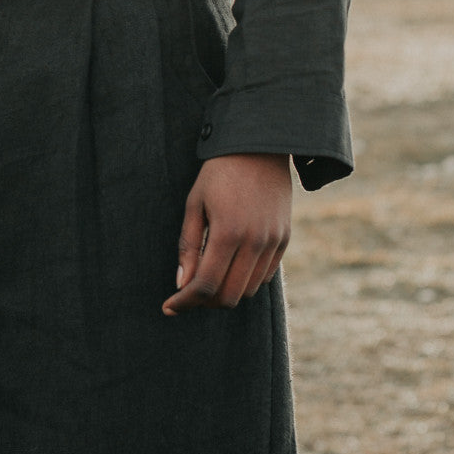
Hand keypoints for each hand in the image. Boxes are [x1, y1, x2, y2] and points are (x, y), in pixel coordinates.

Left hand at [161, 152, 290, 315]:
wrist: (259, 147)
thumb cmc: (219, 172)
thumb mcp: (195, 202)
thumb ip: (188, 244)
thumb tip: (182, 283)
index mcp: (227, 232)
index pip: (206, 284)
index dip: (185, 301)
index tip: (169, 306)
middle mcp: (254, 242)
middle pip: (229, 296)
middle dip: (205, 302)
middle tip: (187, 293)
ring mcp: (273, 243)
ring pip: (249, 291)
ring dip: (226, 292)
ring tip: (208, 278)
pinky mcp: (285, 240)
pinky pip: (265, 276)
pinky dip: (245, 280)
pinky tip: (230, 266)